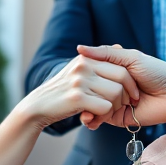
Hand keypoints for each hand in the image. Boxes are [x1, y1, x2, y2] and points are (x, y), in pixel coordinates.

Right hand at [15, 54, 138, 130]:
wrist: (34, 109)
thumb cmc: (59, 92)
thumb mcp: (80, 72)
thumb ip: (102, 57)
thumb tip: (118, 45)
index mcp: (87, 58)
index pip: (122, 67)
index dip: (130, 84)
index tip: (130, 97)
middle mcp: (84, 66)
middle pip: (123, 79)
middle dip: (125, 97)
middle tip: (119, 107)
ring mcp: (80, 80)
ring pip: (115, 94)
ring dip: (113, 108)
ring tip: (102, 113)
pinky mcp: (77, 98)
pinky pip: (105, 108)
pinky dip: (103, 117)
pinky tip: (92, 119)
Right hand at [74, 46, 165, 130]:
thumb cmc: (157, 72)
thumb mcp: (131, 57)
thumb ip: (105, 54)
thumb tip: (79, 48)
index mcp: (114, 70)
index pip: (91, 70)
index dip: (87, 72)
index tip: (80, 70)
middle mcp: (112, 86)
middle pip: (91, 88)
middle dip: (91, 89)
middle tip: (92, 90)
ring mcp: (113, 102)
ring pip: (93, 104)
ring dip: (91, 105)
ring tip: (87, 107)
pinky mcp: (117, 117)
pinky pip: (99, 118)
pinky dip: (92, 119)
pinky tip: (88, 118)